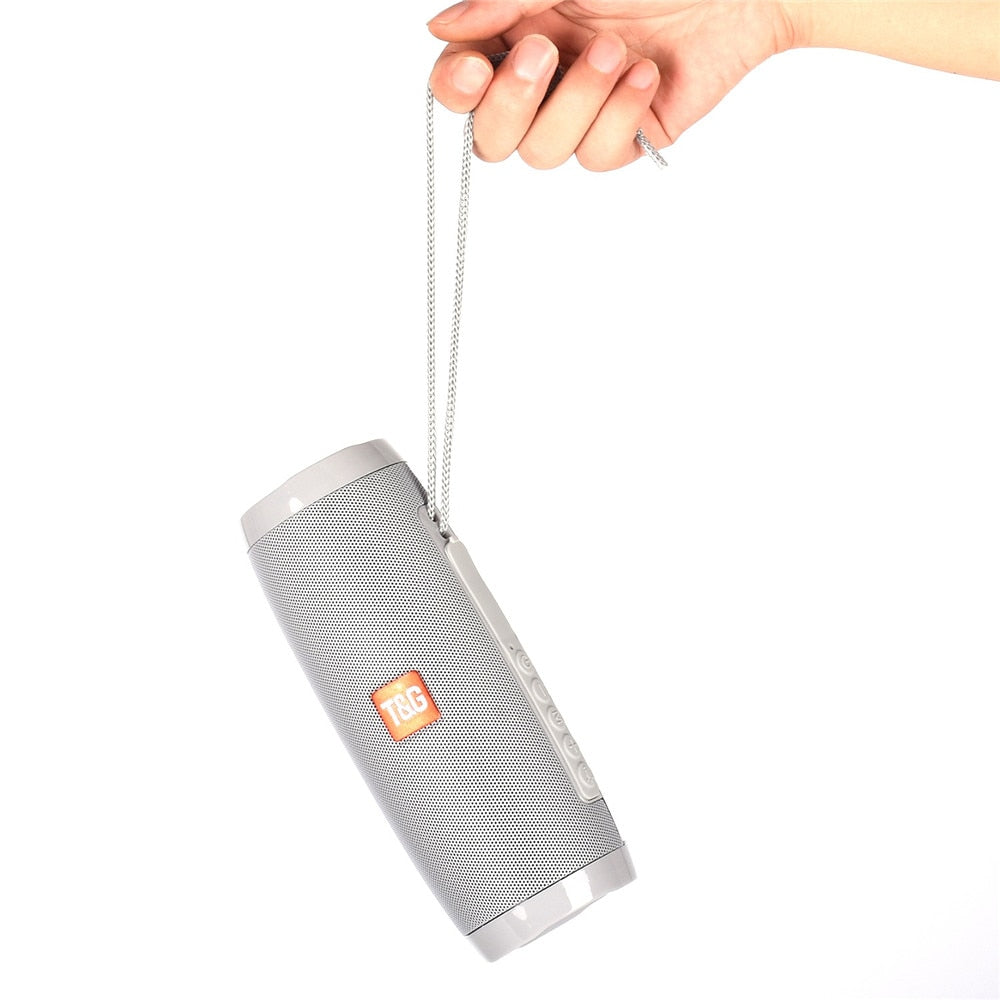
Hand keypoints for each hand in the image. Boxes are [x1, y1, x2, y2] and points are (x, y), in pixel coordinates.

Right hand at [427, 0, 795, 170]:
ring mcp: (583, 113)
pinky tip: (646, 75)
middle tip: (545, 52)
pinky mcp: (625, 138)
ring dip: (577, 102)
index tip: (473, 68)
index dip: (455, 90)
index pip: (460, 86)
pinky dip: (620, 117)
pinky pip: (598, 157)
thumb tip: (441, 30)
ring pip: (543, 154)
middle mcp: (544, 80)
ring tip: (616, 51)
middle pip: (491, 139)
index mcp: (517, 34)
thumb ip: (503, 2)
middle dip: (513, 104)